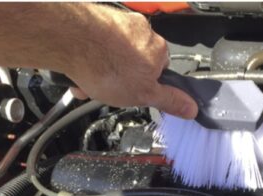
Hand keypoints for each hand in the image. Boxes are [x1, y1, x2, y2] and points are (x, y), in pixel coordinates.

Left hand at [66, 4, 197, 118]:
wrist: (71, 41)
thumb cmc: (106, 64)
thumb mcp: (144, 94)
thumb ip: (168, 100)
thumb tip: (191, 108)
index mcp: (158, 48)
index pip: (160, 69)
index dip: (146, 85)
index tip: (135, 94)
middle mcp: (140, 31)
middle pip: (134, 62)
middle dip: (120, 80)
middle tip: (109, 91)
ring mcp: (117, 23)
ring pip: (112, 56)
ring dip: (101, 73)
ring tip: (89, 83)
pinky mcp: (96, 20)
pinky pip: (95, 45)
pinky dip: (88, 60)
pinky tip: (79, 70)